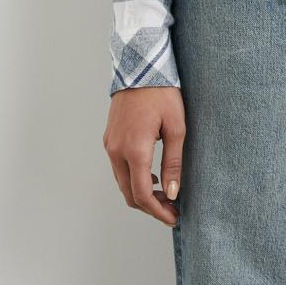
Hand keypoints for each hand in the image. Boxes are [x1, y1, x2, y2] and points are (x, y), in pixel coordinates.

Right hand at [103, 86, 185, 226]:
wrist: (140, 66)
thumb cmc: (162, 93)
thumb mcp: (176, 126)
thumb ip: (173, 162)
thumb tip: (172, 192)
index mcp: (134, 149)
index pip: (141, 194)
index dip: (158, 211)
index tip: (174, 218)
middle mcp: (116, 150)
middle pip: (129, 193)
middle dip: (150, 206)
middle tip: (172, 209)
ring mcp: (110, 144)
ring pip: (122, 181)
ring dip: (140, 193)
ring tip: (165, 194)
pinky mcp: (109, 138)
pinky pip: (118, 167)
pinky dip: (133, 178)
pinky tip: (150, 175)